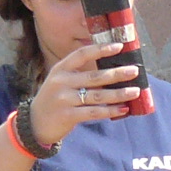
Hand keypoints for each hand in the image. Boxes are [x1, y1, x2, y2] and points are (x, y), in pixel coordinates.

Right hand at [27, 39, 142, 144]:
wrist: (35, 124)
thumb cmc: (54, 100)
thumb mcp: (60, 81)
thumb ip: (79, 75)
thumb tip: (111, 71)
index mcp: (60, 69)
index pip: (82, 54)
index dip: (101, 49)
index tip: (119, 47)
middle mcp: (61, 82)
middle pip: (94, 76)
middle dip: (117, 73)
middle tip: (134, 71)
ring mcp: (64, 99)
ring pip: (97, 96)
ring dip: (118, 94)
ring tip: (135, 91)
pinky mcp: (68, 116)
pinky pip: (94, 112)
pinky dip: (110, 111)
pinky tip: (123, 109)